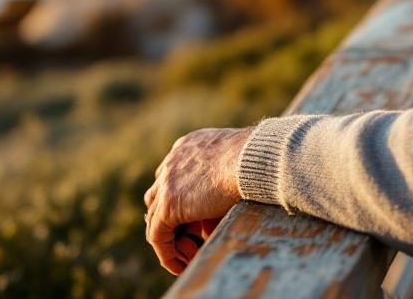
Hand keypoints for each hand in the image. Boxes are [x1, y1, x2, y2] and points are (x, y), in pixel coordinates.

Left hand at [144, 126, 253, 274]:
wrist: (255, 160)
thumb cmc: (257, 161)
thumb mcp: (236, 168)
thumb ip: (222, 187)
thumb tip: (216, 217)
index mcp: (188, 147)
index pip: (172, 177)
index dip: (181, 201)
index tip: (196, 220)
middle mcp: (173, 161)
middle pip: (158, 196)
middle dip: (171, 219)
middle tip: (191, 238)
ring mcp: (168, 182)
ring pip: (155, 216)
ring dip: (169, 238)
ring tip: (188, 255)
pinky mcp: (170, 205)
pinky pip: (157, 235)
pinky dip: (167, 253)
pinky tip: (180, 266)